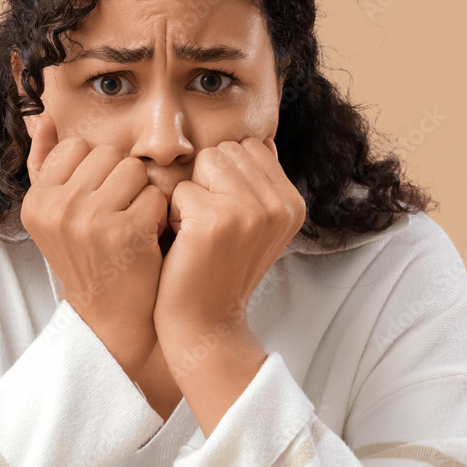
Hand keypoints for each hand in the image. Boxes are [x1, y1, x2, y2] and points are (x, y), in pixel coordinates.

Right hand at [20, 112, 166, 377]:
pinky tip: (147, 237)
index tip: (100, 200)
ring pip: (134, 170)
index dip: (98, 169)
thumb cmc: (89, 259)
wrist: (111, 318)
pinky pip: (155, 194)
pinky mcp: (124, 232)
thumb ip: (46, 165)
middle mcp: (57, 208)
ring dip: (143, 193)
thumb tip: (44, 117)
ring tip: (133, 223)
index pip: (78, 146)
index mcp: (37, 200)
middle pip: (109, 154)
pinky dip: (159, 214)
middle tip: (120, 214)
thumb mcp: (55, 216)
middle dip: (122, 179)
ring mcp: (89, 220)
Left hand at [153, 136, 305, 333]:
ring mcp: (250, 211)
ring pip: (204, 164)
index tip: (226, 218)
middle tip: (209, 227)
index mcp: (293, 203)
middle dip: (208, 182)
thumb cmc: (221, 272)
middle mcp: (279, 204)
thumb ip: (262, 184)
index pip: (250, 148)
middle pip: (225, 151)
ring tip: (197, 232)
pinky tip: (185, 244)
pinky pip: (180, 190)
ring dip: (191, 195)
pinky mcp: (216, 220)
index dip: (226, 178)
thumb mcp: (258, 227)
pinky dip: (173, 215)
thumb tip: (261, 141)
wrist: (206, 326)